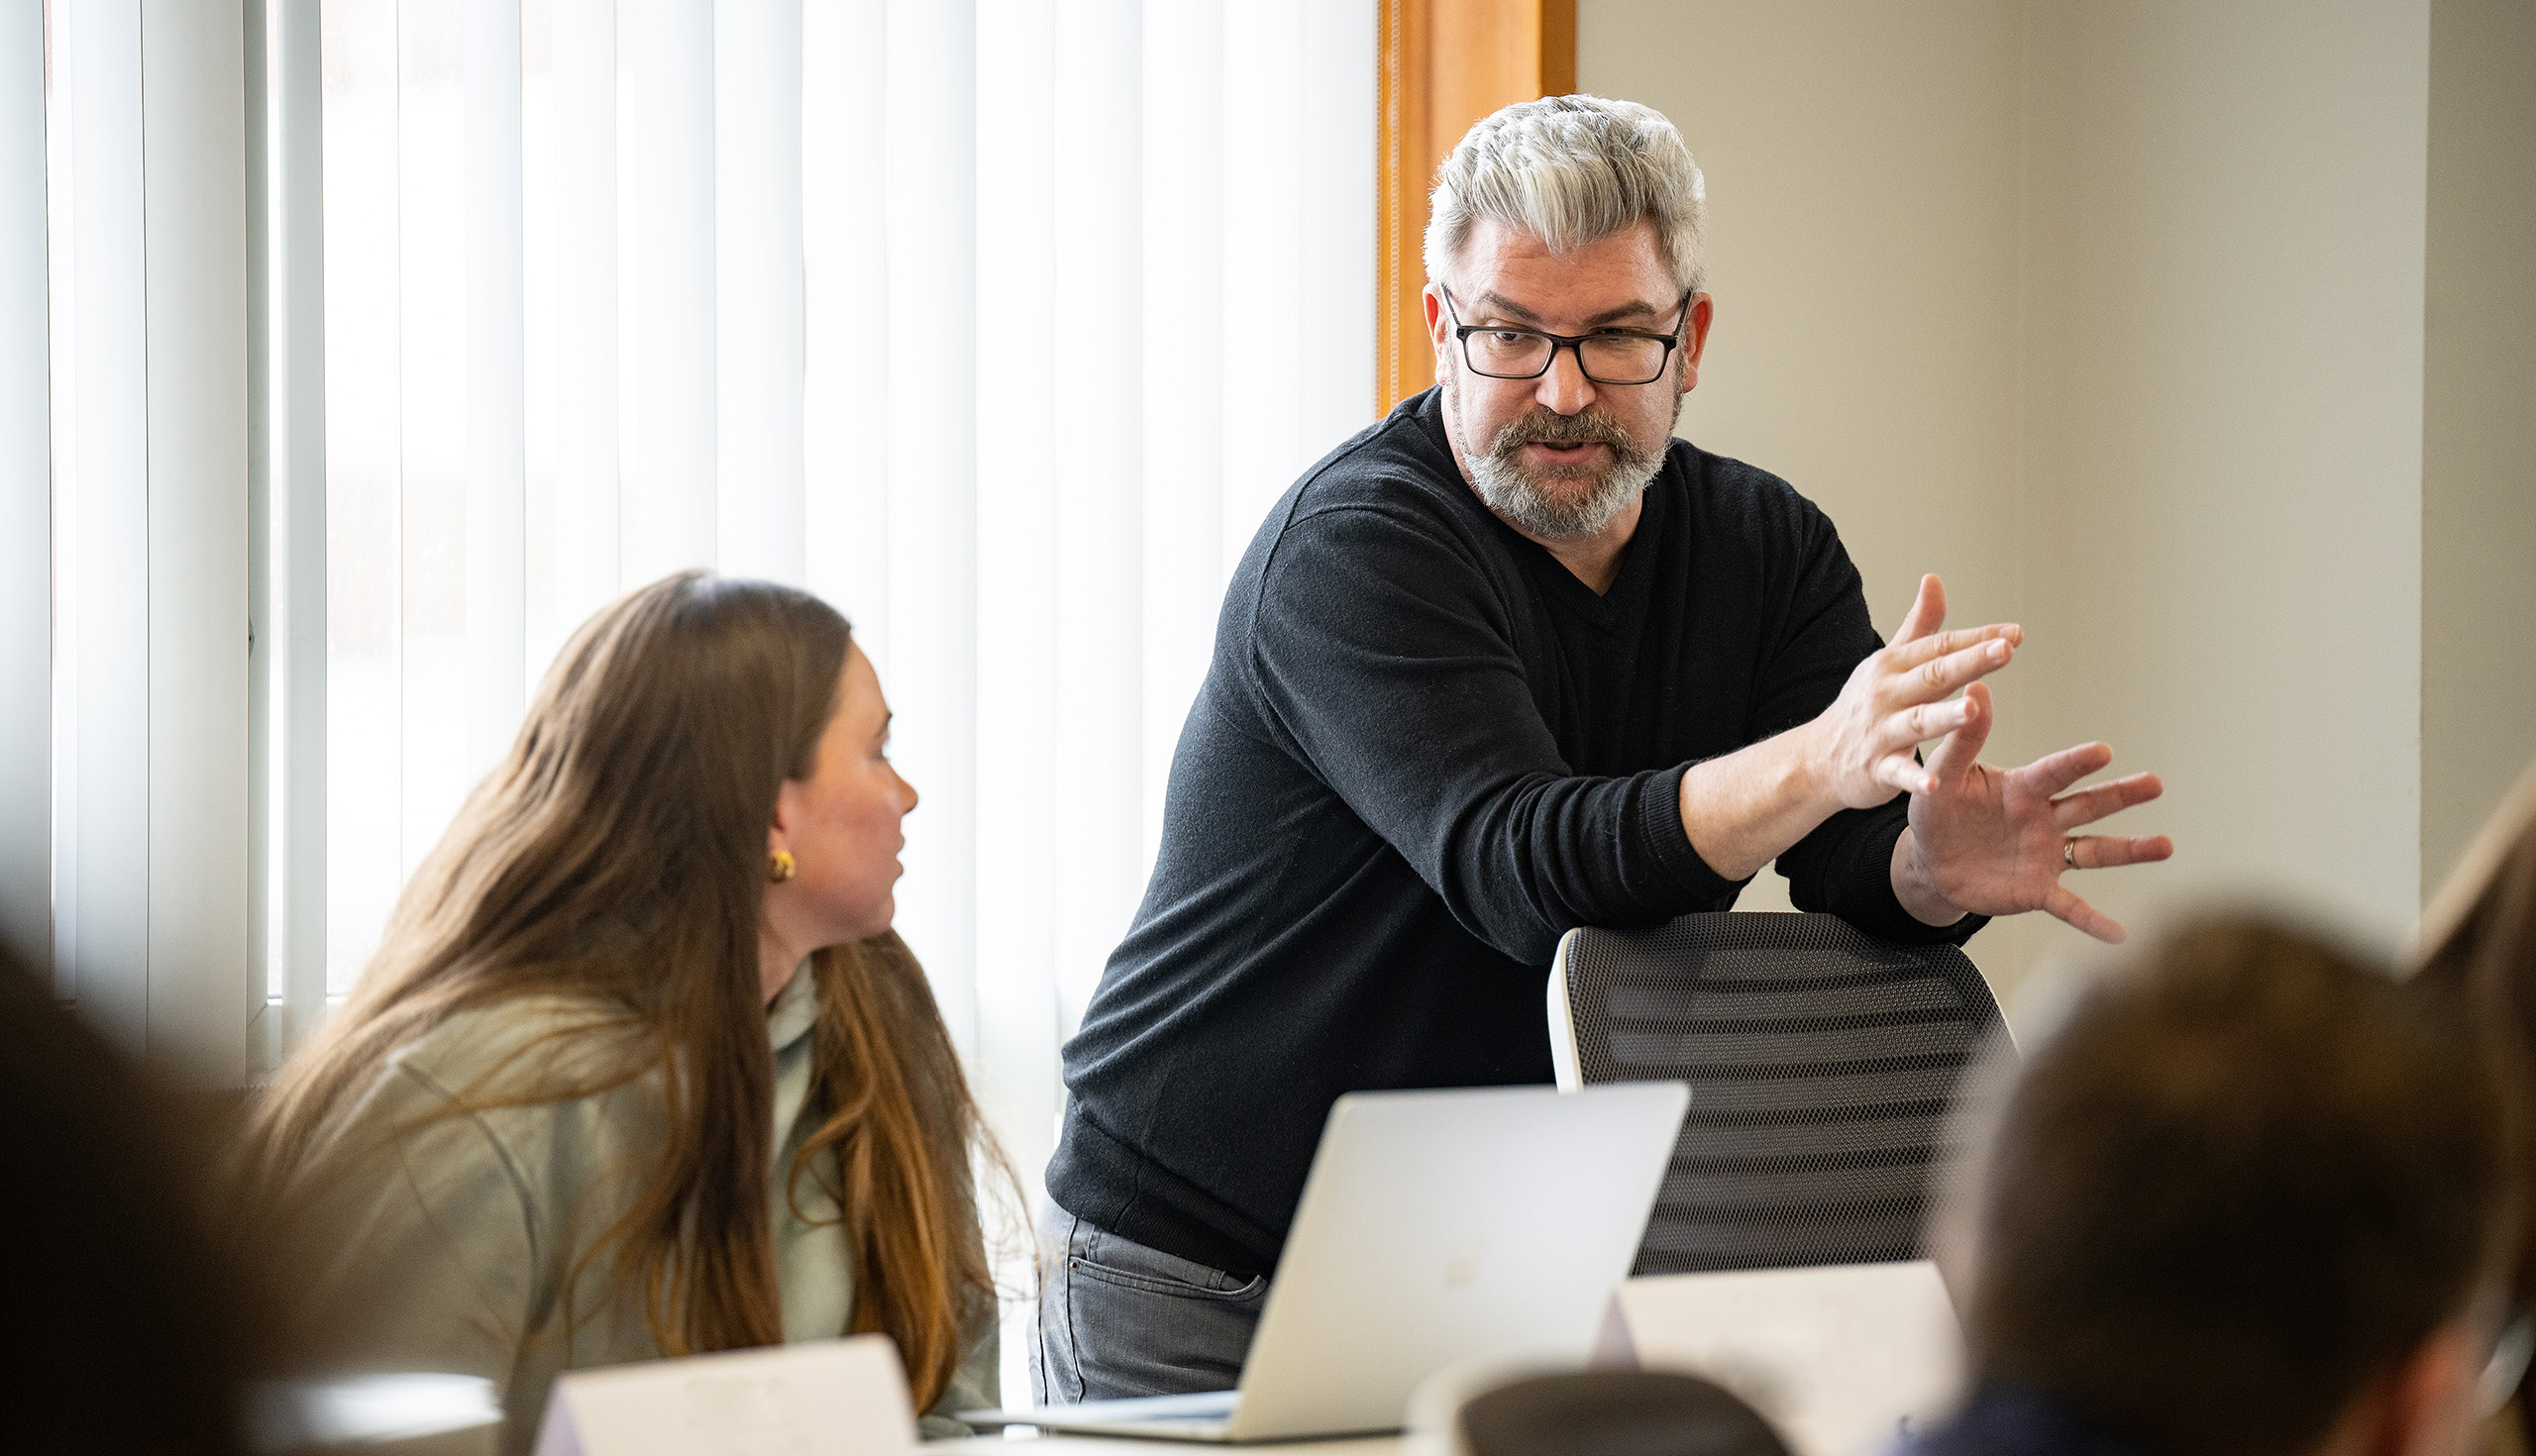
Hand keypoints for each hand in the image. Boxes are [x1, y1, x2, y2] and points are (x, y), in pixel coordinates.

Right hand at [1808, 575, 2020, 809]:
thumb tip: (1934, 579)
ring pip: (1917, 722)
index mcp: (1893, 666)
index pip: (1941, 647)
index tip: (2016, 634)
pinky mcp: (1877, 769)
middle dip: (1969, 663)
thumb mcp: (1888, 661)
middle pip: (1934, 676)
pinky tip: (1933, 782)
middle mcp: (1886, 694)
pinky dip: (1913, 778)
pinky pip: (1898, 773)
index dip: (1977, 640)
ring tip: (1971, 709)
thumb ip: (1919, 625)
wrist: (1818, 758)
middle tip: (2004, 651)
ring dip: (1943, 716)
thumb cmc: (1864, 706)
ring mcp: (1881, 732)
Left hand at [1897, 680, 2173, 941]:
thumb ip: (1963, 738)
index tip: (2102, 751)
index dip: (2076, 762)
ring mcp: (2045, 855)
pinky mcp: (2037, 890)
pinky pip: (2069, 906)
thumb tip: (1975, 689)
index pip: (2054, 772)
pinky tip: (2119, 934)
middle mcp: (2043, 819)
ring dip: (2130, 850)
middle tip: (2154, 783)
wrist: (1930, 862)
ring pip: (2094, 851)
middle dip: (2121, 794)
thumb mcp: (1945, 776)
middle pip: (2089, 805)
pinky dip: (2091, 920)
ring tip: (2165, 846)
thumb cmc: (1938, 812)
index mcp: (2023, 789)